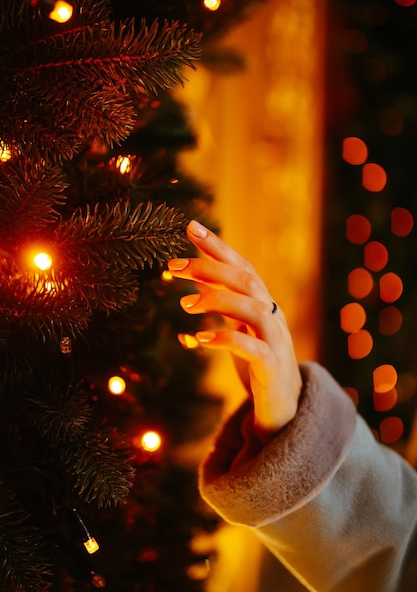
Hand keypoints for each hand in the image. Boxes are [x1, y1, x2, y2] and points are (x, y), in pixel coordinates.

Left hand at [168, 220, 302, 439]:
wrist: (283, 408)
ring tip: (183, 305)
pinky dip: (226, 339)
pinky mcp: (272, 366)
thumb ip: (221, 301)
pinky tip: (199, 339)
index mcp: (262, 303)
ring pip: (253, 308)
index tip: (189, 226)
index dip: (217, 246)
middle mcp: (272, 315)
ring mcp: (276, 340)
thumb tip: (196, 275)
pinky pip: (252, 348)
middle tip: (173, 267)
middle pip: (246, 280)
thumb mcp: (237, 327)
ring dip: (217, 301)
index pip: (241, 265)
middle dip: (209, 268)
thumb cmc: (257, 364)